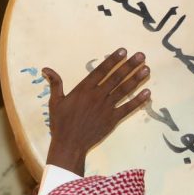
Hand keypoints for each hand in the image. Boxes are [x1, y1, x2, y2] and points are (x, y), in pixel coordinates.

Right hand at [43, 49, 150, 174]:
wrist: (70, 144)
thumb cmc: (61, 123)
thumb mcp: (55, 102)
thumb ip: (55, 83)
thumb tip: (46, 68)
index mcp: (84, 89)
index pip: (101, 71)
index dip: (113, 60)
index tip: (123, 50)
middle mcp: (97, 96)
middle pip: (116, 77)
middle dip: (130, 65)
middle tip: (141, 55)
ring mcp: (106, 108)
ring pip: (124, 90)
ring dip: (136, 79)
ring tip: (147, 69)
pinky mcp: (113, 120)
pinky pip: (128, 108)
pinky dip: (138, 101)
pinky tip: (148, 92)